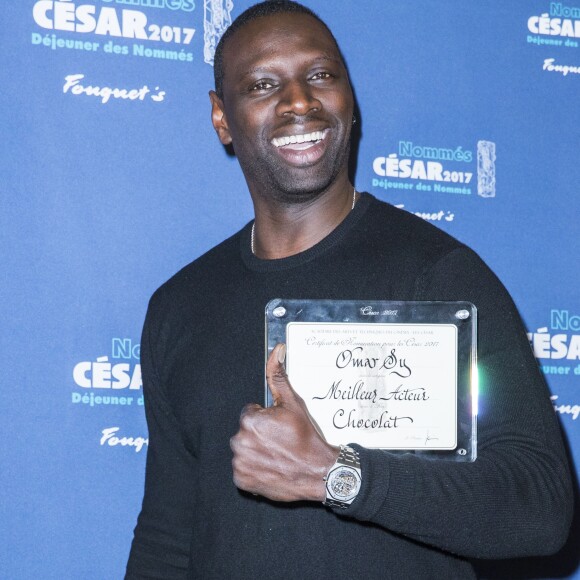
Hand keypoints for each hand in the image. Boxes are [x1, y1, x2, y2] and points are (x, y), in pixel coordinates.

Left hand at [230, 343, 338, 501]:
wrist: (318, 472)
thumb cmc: (306, 437)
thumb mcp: (293, 402)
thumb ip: (278, 374)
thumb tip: (277, 349)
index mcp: (249, 420)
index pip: (251, 414)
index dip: (267, 419)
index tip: (280, 428)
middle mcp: (239, 441)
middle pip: (246, 432)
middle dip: (260, 435)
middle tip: (281, 442)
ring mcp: (239, 463)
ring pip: (244, 450)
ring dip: (256, 451)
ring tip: (277, 455)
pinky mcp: (242, 480)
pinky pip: (243, 470)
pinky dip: (254, 469)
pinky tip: (271, 467)